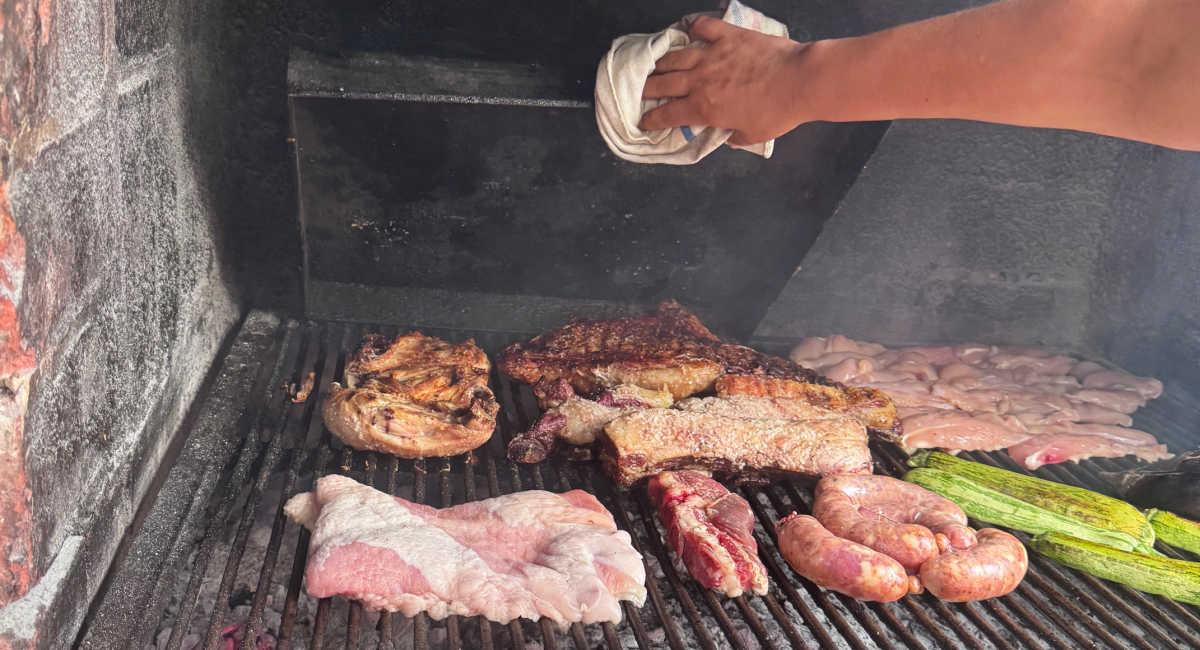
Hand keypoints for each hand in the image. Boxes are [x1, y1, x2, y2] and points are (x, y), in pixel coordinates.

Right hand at [639, 15, 814, 145]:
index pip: (667, 115)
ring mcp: (712, 55)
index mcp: (703, 108)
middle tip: (639, 91)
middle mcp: (700, 80)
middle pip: (662, 84)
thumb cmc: (778, 112)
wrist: (799, 81)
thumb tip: (729, 138)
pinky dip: (695, 27)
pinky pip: (705, 27)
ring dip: (661, 62)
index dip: (651, 119)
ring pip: (676, 57)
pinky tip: (690, 29)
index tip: (643, 121)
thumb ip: (735, 137)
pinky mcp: (728, 37)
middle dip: (646, 90)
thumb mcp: (753, 135)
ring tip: (654, 65)